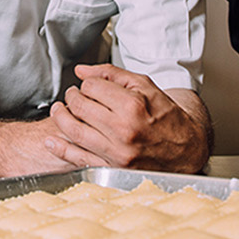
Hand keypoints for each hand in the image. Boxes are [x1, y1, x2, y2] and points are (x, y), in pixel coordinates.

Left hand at [45, 64, 209, 172]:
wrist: (185, 149)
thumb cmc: (166, 117)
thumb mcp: (146, 87)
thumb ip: (112, 75)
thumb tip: (82, 70)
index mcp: (132, 106)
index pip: (92, 87)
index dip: (87, 83)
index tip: (89, 86)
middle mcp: (123, 130)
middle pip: (80, 107)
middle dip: (71, 97)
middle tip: (72, 95)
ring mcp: (116, 152)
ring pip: (74, 131)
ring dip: (61, 118)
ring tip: (59, 110)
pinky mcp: (112, 168)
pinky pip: (79, 158)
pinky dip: (61, 149)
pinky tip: (52, 141)